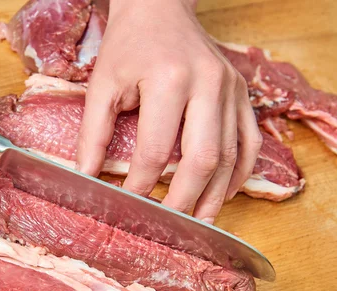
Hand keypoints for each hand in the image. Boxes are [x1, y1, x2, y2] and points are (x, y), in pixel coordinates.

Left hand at [76, 0, 261, 223]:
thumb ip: (92, 133)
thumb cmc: (128, 46)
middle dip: (184, 198)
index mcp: (169, 79)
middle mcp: (208, 84)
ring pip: (232, 155)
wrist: (160, 9)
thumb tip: (86, 177)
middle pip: (203, 157)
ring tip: (200, 222)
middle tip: (168, 224)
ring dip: (217, 194)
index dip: (140, 184)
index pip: (156, 149)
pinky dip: (239, 173)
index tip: (127, 204)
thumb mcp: (102, 84)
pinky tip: (224, 193)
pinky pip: (251, 142)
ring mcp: (232, 89)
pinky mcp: (242, 94)